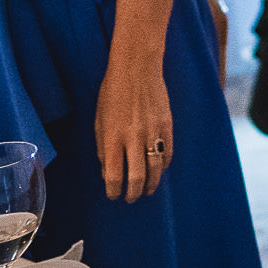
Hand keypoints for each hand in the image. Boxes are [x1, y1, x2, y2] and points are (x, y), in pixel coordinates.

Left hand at [94, 60, 173, 200]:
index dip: (114, 191)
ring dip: (151, 184)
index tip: (113, 195)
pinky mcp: (167, 125)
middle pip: (137, 177)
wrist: (137, 68)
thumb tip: (108, 172)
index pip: (114, 176)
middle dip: (133, 194)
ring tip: (147, 190)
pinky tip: (158, 169)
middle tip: (131, 198)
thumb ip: (103, 149)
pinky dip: (163, 166)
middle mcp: (133, 138)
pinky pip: (167, 153)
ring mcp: (153, 132)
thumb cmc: (113, 93)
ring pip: (156, 169)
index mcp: (112, 138)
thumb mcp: (99, 121)